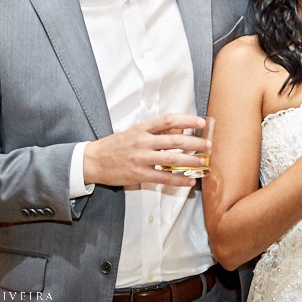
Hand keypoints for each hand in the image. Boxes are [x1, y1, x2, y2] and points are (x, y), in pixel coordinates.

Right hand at [83, 114, 209, 186]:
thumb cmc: (115, 145)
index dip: (186, 120)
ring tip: (203, 162)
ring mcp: (141, 158)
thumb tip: (179, 130)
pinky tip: (189, 181)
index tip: (200, 122)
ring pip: (171, 159)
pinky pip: (163, 177)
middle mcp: (142, 142)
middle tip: (208, 145)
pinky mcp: (139, 174)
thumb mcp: (134, 132)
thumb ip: (154, 131)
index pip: (168, 120)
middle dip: (194, 143)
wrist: (93, 161)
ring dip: (190, 161)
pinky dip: (178, 180)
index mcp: (141, 128)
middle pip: (174, 140)